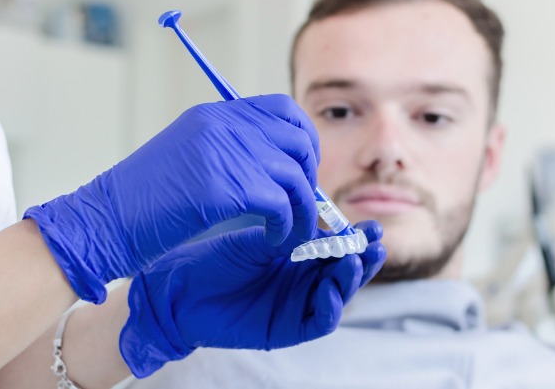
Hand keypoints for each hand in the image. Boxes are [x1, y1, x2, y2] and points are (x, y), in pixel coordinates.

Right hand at [23, 94, 319, 302]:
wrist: (104, 220)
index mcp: (214, 114)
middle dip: (310, 177)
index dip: (305, 138)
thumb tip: (281, 166)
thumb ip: (229, 150)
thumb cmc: (144, 201)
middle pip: (298, 139)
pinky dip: (285, 227)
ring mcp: (222, 151)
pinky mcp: (222, 186)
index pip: (283, 109)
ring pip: (294, 175)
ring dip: (302, 211)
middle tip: (303, 206)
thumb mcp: (189, 158)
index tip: (305, 169)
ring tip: (292, 234)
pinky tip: (274, 240)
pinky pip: (280, 204)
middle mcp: (222, 125)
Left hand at [118, 221, 386, 377]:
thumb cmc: (214, 260)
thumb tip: (327, 226)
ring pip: (337, 296)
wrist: (180, 289)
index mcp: (297, 256)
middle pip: (343, 272)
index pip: (335, 248)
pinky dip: (330, 307)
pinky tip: (331, 292)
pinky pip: (318, 321)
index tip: (369, 227)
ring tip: (355, 261)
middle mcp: (302, 280)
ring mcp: (296, 305)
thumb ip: (291, 236)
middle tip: (373, 244)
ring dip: (350, 280)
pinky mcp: (287, 329)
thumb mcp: (256, 241)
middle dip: (361, 258)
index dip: (354, 239)